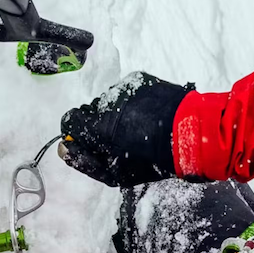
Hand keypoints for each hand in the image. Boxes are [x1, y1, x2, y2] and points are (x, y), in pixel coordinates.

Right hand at [59, 72, 193, 187]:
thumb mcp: (116, 173)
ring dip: (116, 113)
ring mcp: (124, 88)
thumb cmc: (152, 160)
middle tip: (119, 138)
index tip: (87, 140)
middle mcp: (108, 101)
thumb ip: (84, 161)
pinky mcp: (140, 79)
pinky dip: (131, 102)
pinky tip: (147, 115)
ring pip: (109, 100)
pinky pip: (126, 91)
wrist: (190, 134)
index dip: (75, 131)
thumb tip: (63, 150)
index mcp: (99, 125)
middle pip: (91, 110)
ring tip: (138, 127)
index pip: (70, 120)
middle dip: (98, 124)